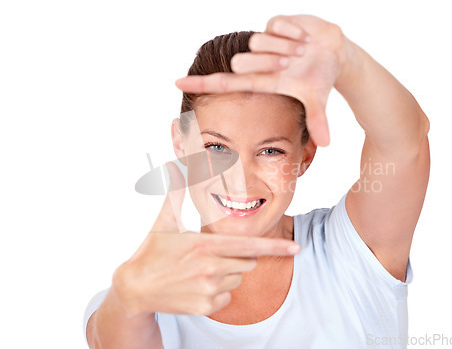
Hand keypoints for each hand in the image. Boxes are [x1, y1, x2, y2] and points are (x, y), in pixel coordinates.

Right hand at [111, 162, 300, 316]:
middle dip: (239, 255)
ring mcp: (209, 290)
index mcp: (206, 245)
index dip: (275, 247)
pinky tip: (198, 285)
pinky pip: (228, 298)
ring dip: (227, 273)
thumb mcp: (165, 220)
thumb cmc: (152, 251)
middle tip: (213, 253)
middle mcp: (211, 269)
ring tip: (201, 270)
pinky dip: (218, 292)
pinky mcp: (206, 307)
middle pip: (248, 261)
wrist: (135, 288)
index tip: (296, 247)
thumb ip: (176, 191)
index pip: (249, 245)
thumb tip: (174, 164)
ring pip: (238, 279)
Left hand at [175, 14, 347, 146]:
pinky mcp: (273, 23)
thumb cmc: (319, 77)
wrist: (334, 51)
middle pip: (240, 61)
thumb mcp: (317, 98)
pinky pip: (277, 25)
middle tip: (291, 63)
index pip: (225, 83)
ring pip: (258, 41)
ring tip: (302, 51)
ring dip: (286, 47)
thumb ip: (317, 120)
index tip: (176, 84)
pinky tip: (304, 37)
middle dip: (268, 62)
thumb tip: (326, 144)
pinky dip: (295, 32)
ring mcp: (264, 41)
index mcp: (261, 81)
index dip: (202, 84)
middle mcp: (257, 61)